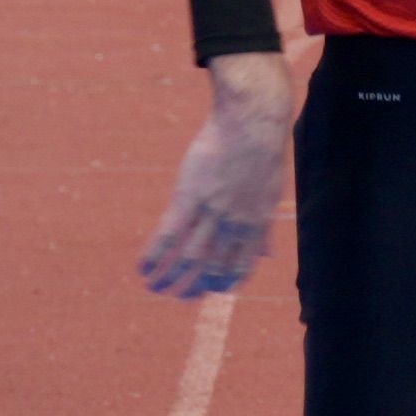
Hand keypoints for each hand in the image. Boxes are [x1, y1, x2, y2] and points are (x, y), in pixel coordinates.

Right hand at [140, 55, 295, 297]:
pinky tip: (143, 267)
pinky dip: (154, 254)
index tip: (211, 290)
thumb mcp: (272, 195)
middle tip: (179, 295)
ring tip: (155, 288)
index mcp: (256, 225)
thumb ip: (265, 230)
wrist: (252, 120)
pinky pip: (168, 234)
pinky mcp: (189, 197)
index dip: (224, 283)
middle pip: (212, 267)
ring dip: (170, 278)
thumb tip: (269, 255)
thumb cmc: (263, 152)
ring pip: (188, 257)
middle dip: (194, 287)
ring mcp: (212, 212)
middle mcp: (235, 225)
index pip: (240, 266)